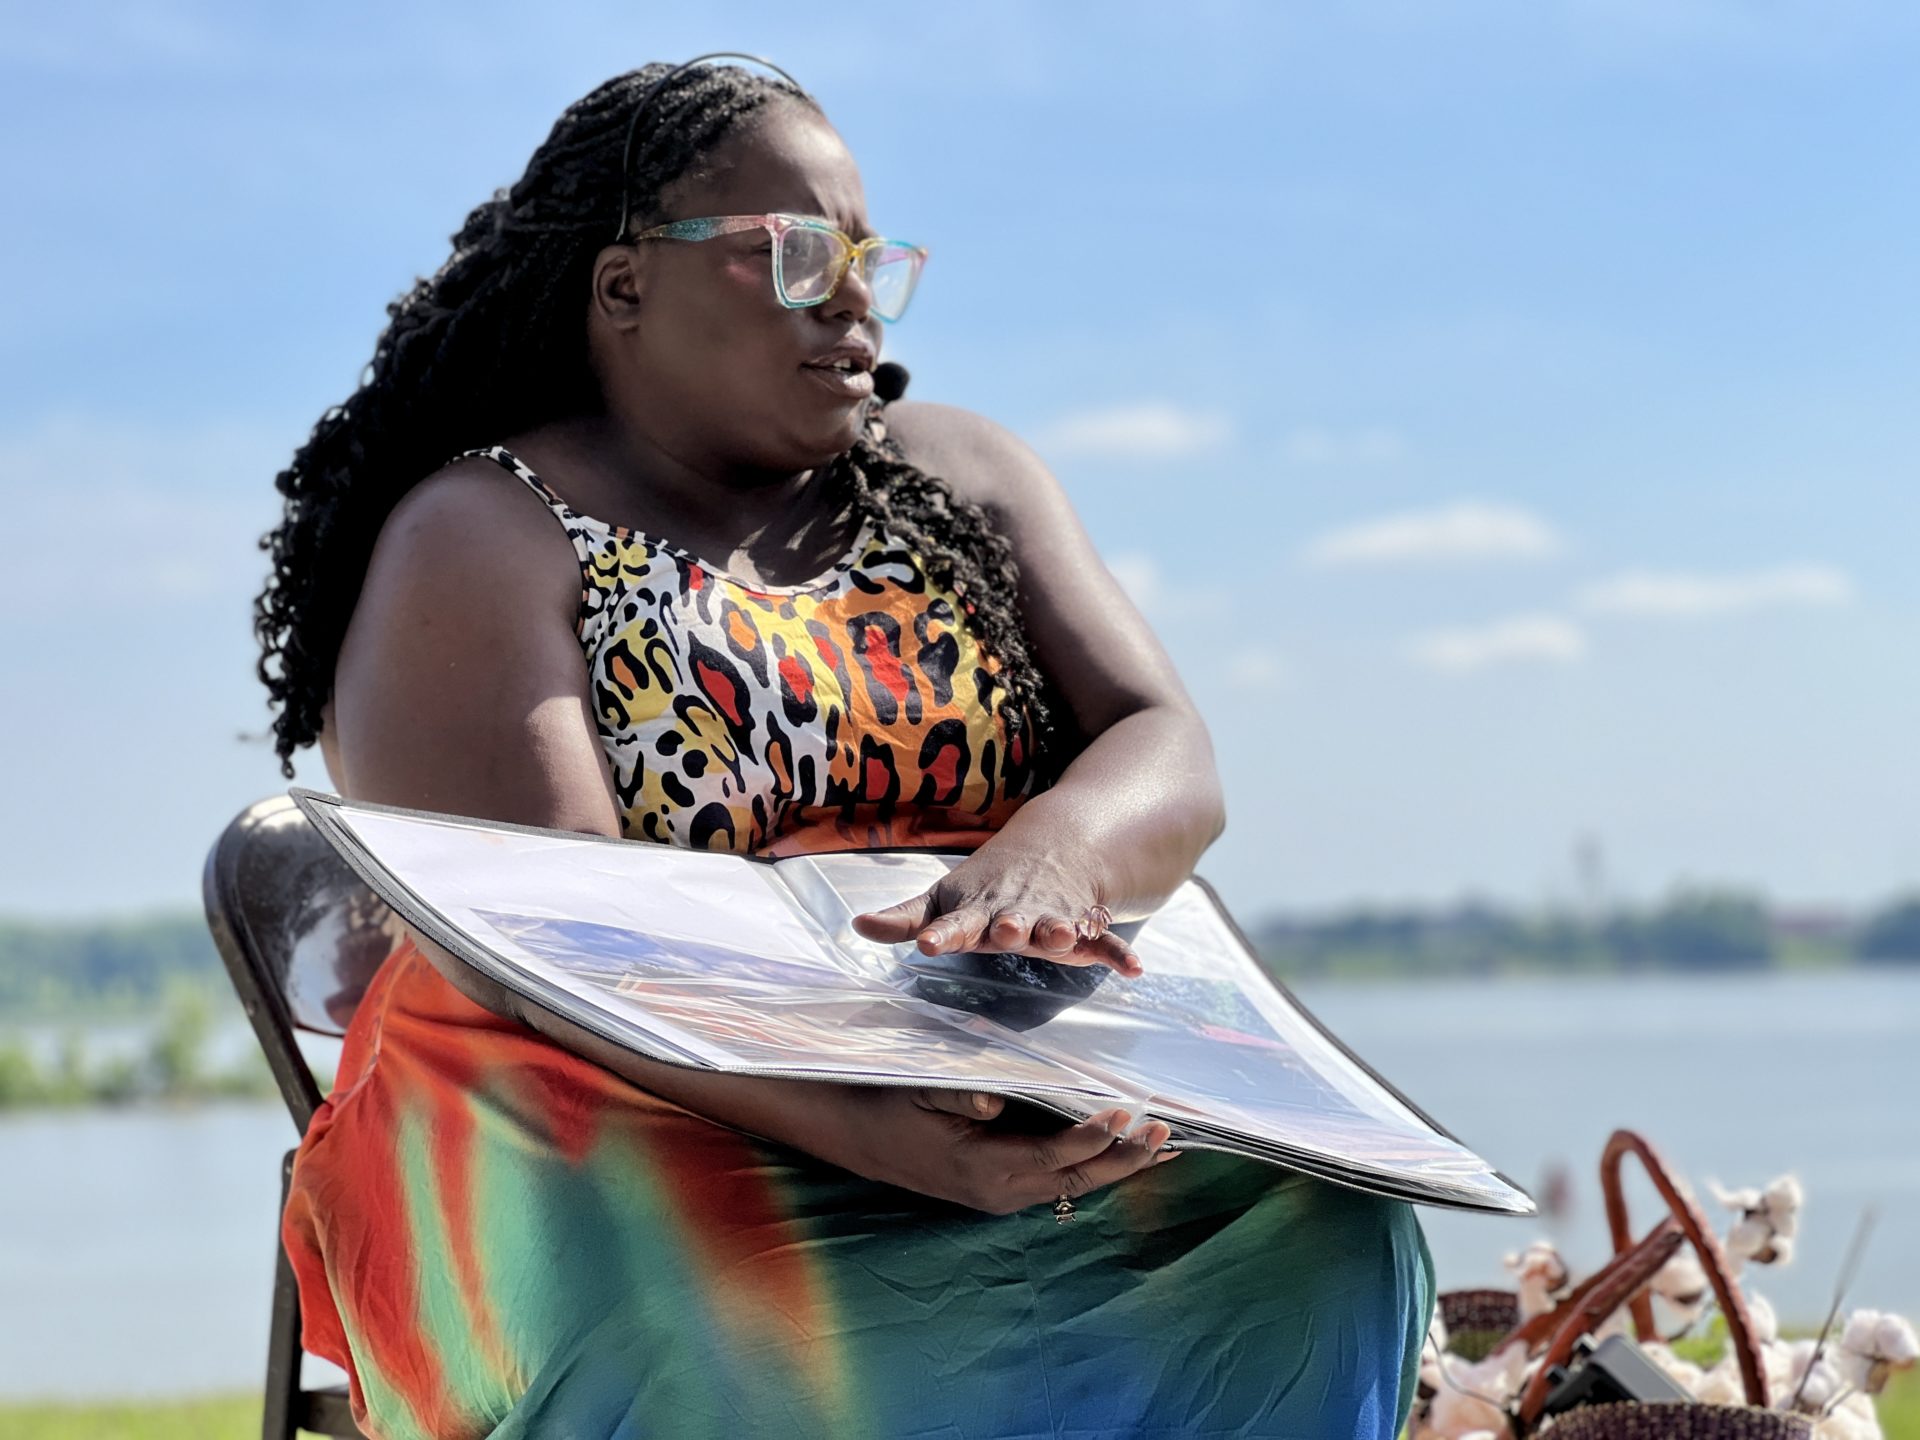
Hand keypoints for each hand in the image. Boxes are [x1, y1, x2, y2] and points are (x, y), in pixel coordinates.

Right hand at [835, 1087, 1177, 1214]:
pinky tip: (1116, 1152)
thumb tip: (997, 1097)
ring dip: (1115, 1167)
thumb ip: (960, 1091)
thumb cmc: (888, 1102)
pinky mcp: (997, 1192)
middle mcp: (997, 1192)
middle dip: (1124, 1160)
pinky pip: (1056, 1184)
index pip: (1054, 1156)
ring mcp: (998, 1197)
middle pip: (1076, 1182)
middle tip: (1167, 1135)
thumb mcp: (919, 1088)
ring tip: (1160, 1148)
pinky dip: (1092, 1168)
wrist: (851, 1132)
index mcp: (981, 1167)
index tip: (1128, 1113)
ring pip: (1071, 1188)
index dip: (1094, 1137)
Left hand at [851, 847, 1143, 976]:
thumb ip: (904, 918)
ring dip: (1060, 930)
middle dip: (1010, 926)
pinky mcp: (1084, 926)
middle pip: (1012, 921)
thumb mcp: (943, 898)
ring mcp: (1052, 918)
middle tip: (1007, 932)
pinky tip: (1133, 970)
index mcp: (977, 911)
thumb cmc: (985, 887)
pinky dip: (1118, 953)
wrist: (1052, 848)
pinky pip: (1104, 940)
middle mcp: (1015, 914)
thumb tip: (857, 925)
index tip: (929, 945)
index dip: (942, 933)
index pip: (955, 923)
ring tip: (1063, 936)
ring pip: (1057, 924)